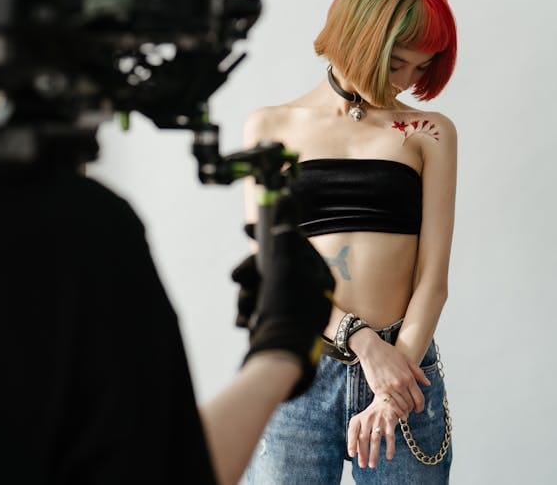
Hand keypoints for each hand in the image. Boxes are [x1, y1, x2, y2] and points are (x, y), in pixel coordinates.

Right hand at [231, 220, 334, 397]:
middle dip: (251, 271)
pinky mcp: (282, 324)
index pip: (291, 242)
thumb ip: (283, 231)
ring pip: (262, 287)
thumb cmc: (285, 309)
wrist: (280, 357)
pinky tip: (247, 319)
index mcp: (318, 273)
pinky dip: (250, 310)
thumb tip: (285, 199)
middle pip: (272, 266)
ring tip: (245, 308)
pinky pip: (260, 306)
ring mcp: (296, 308)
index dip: (266, 233)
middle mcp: (311, 289)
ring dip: (248, 294)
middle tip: (238, 276)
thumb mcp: (283, 263)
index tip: (245, 227)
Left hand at [347, 396, 406, 468]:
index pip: (352, 431)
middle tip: (362, 465)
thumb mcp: (362, 422)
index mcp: (358, 419)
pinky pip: (390, 437)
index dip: (351, 443)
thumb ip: (358, 435)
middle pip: (363, 438)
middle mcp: (367, 419)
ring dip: (374, 453)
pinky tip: (389, 457)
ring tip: (372, 465)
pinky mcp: (390, 422)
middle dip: (363, 453)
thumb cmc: (372, 416)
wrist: (387, 399)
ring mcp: (379, 420)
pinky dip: (390, 448)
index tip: (351, 455)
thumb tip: (356, 453)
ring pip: (375, 439)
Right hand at [349, 329, 429, 414]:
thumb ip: (418, 373)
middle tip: (410, 408)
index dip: (420, 406)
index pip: (419, 398)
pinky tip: (394, 410)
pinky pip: (389, 405)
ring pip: (400, 406)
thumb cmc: (389, 352)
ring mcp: (388, 388)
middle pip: (410, 404)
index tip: (419, 409)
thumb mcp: (407, 360)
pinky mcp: (378, 390)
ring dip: (403, 410)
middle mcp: (399, 384)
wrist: (371, 349)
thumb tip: (428, 384)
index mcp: (408, 377)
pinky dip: (394, 410)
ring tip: (403, 410)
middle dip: (412, 408)